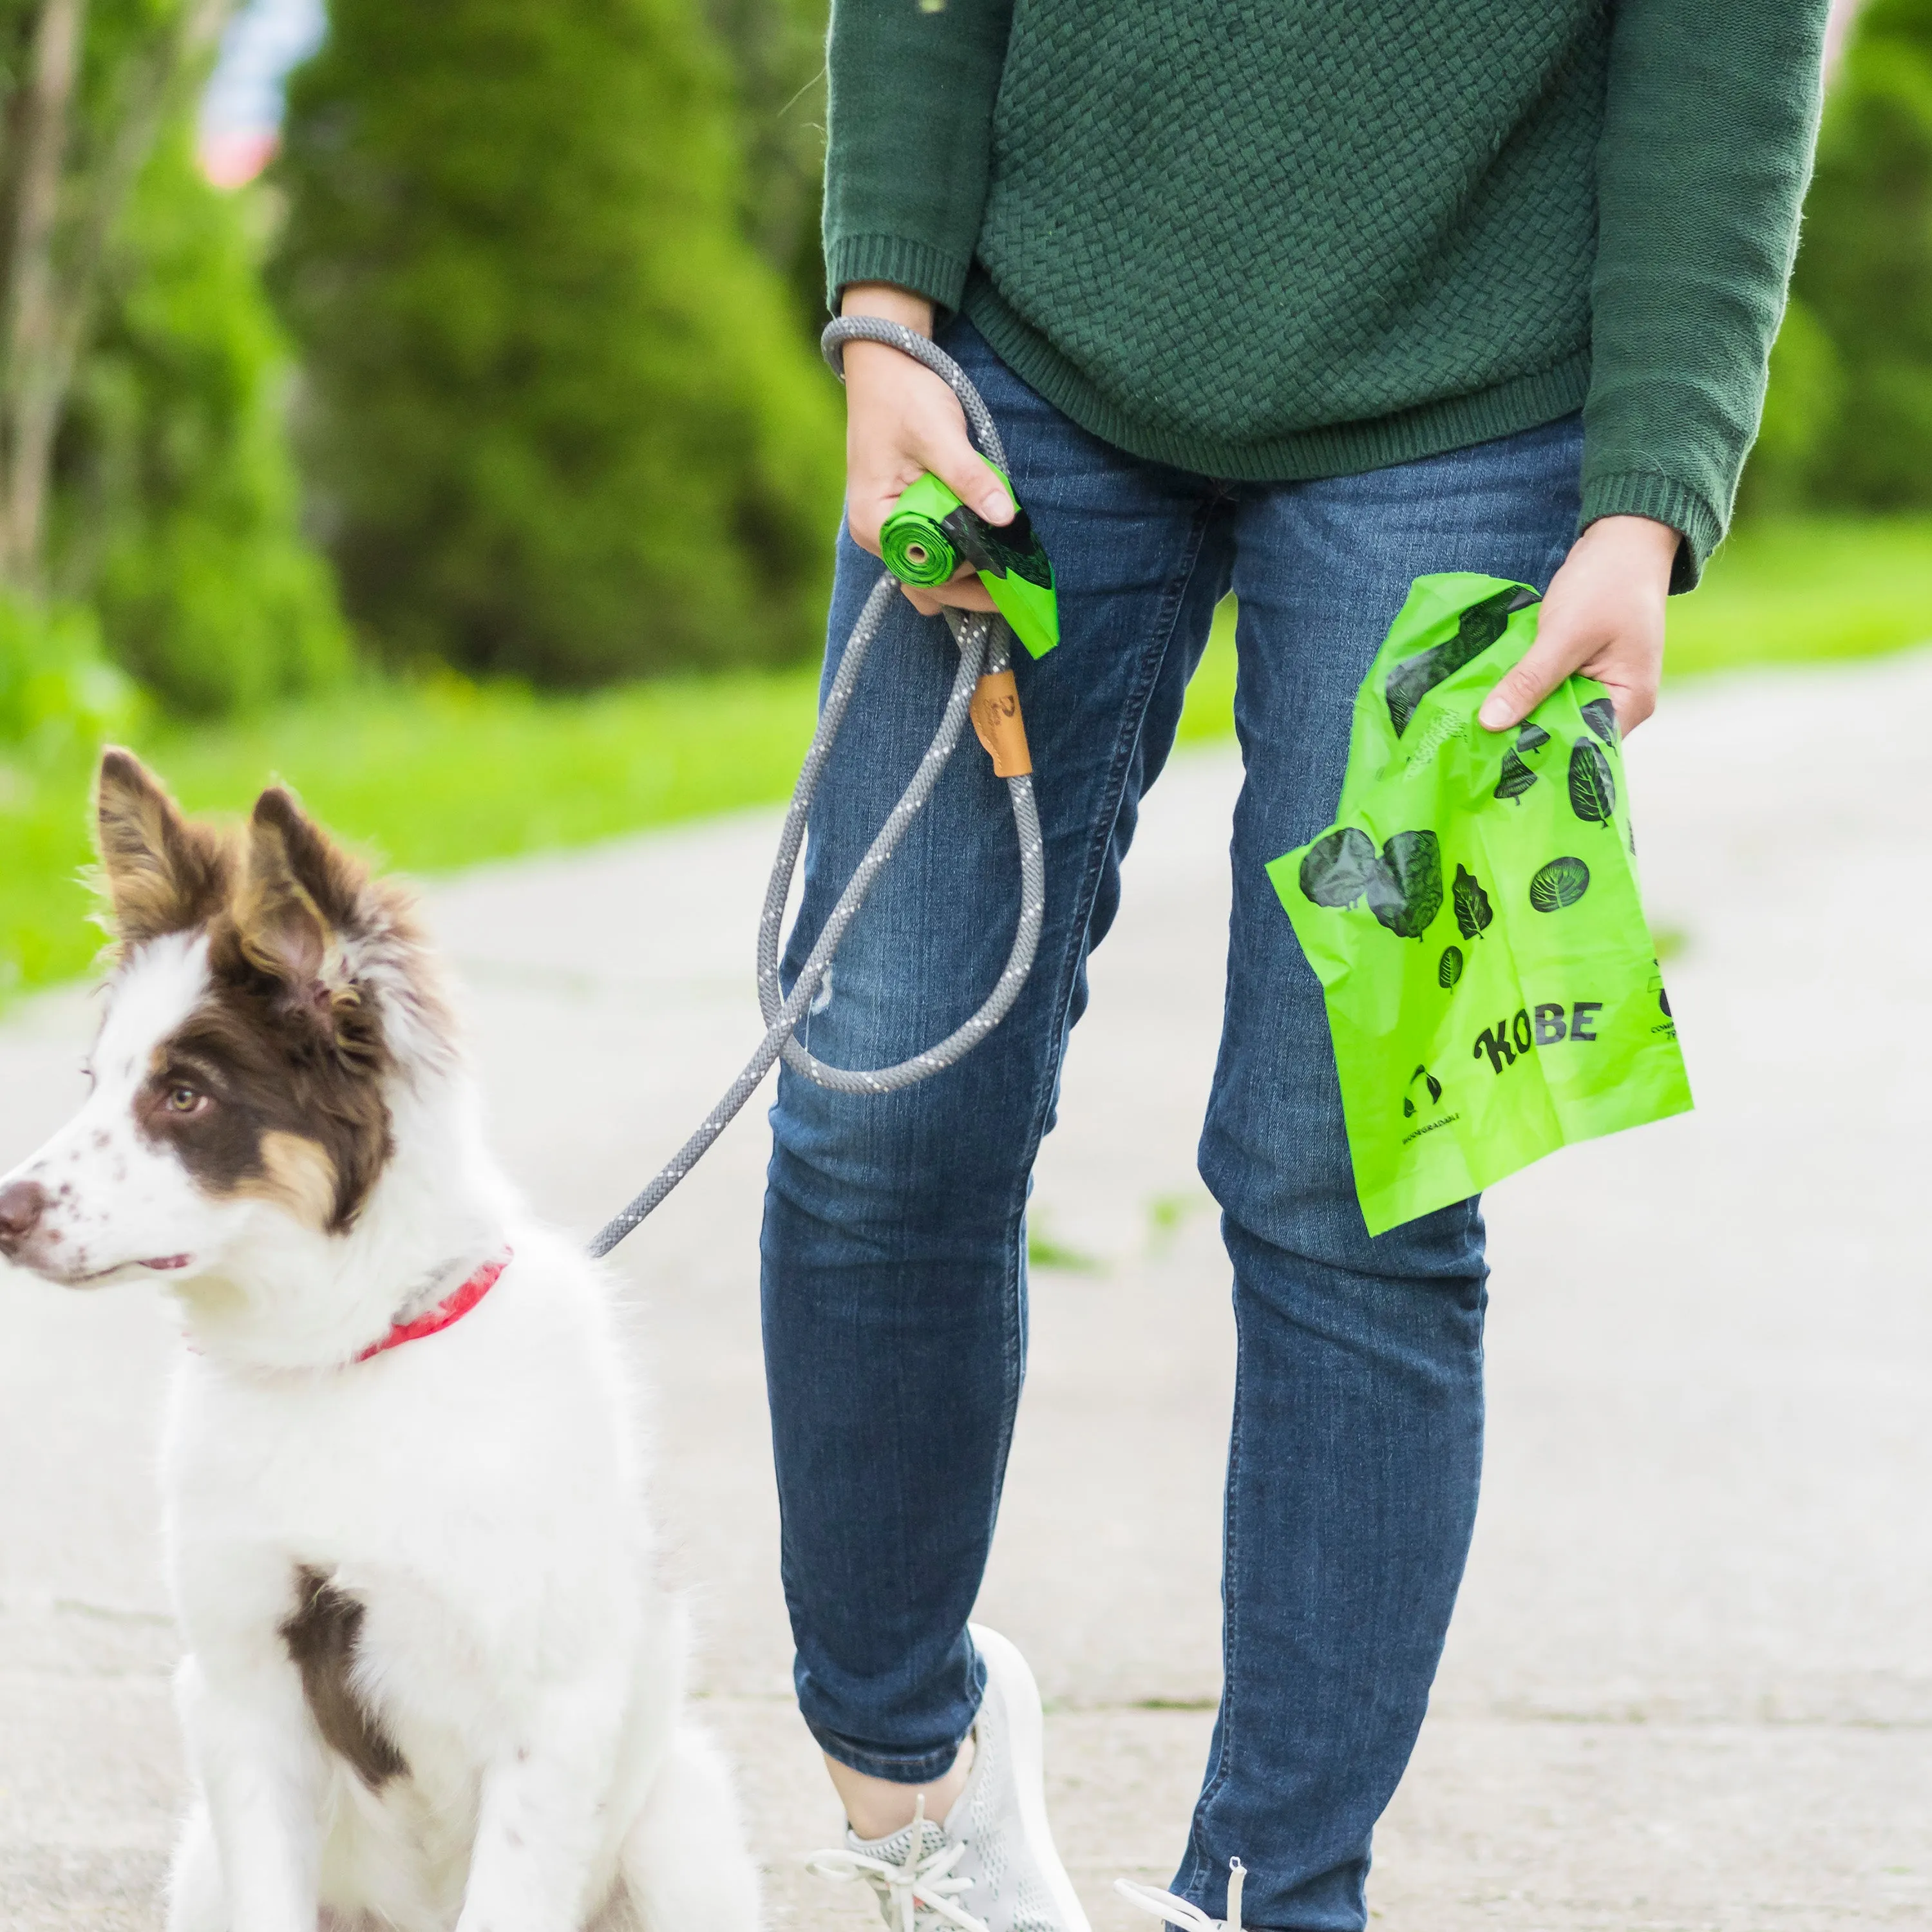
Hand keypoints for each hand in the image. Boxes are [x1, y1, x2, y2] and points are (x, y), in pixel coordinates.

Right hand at [838, 283, 1011, 615]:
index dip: (965, 573)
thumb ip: (970, 478)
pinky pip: (931, 554)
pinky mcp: (905, 518)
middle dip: (970, 587)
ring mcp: (889, 529)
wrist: (886, 366)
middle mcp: (877, 535)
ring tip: (1007, 577)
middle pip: (927, 582)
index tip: (1006, 569)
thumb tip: (1004, 518)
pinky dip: (958, 559)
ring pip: (929, 574)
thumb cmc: (904, 396)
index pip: (923, 569)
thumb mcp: (938, 434)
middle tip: (1019, 588)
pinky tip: (987, 555)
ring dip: (965, 579)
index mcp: (875, 522)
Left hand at [1478, 515, 1678, 735]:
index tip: (1494, 763)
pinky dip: (1526, 694)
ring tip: (1477, 730)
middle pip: (1567, 735)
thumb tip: (1491, 723)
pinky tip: (1493, 700)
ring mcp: (1601, 687)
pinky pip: (1551, 693)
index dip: (1540, 755)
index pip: (1583, 747)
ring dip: (1522, 715)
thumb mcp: (1564, 634)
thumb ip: (1530, 680)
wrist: (1623, 540)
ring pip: (1554, 714)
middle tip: (1476, 749)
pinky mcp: (1583, 672)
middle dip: (1525, 738)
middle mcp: (1620, 704)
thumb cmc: (1606, 584)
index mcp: (1630, 703)